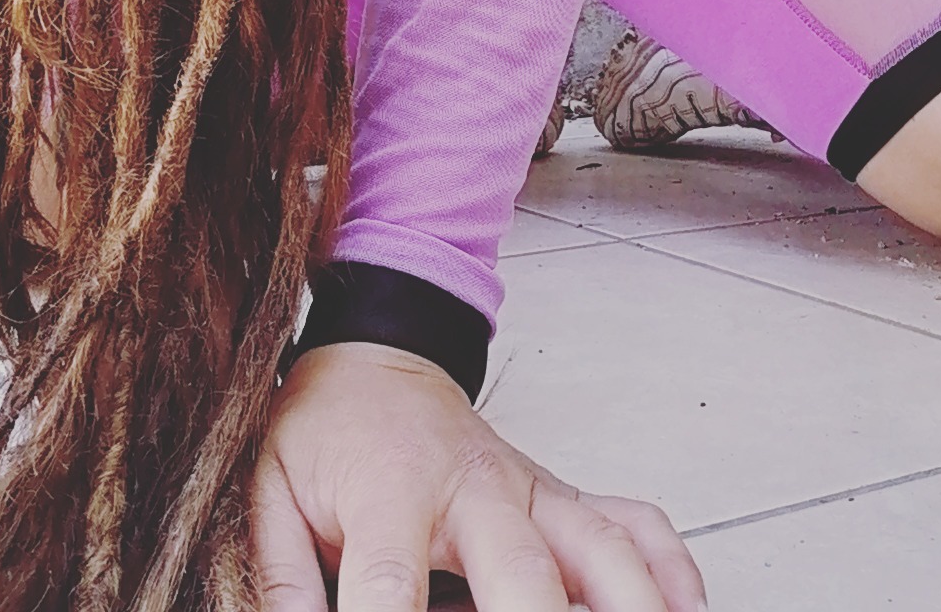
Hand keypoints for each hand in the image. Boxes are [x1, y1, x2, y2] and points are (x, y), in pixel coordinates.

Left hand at [251, 342, 705, 611]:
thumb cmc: (323, 429)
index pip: (386, 584)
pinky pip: (635, 523)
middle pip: (521, 572)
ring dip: (632, 603)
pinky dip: (671, 569)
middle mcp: (476, 486)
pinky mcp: (560, 493)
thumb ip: (279, 577)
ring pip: (602, 548)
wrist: (375, 353)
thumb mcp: (269, 491)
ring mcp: (530, 488)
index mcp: (391, 489)